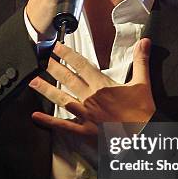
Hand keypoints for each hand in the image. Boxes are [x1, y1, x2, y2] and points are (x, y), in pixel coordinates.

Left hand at [28, 38, 155, 139]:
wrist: (143, 137)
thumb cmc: (142, 112)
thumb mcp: (142, 83)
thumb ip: (140, 61)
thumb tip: (144, 42)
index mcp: (102, 85)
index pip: (81, 65)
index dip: (68, 54)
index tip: (57, 47)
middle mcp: (90, 98)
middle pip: (67, 79)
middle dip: (54, 68)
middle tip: (43, 60)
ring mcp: (85, 114)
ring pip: (61, 99)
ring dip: (46, 89)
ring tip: (33, 82)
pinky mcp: (83, 130)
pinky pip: (63, 125)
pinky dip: (49, 121)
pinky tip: (36, 116)